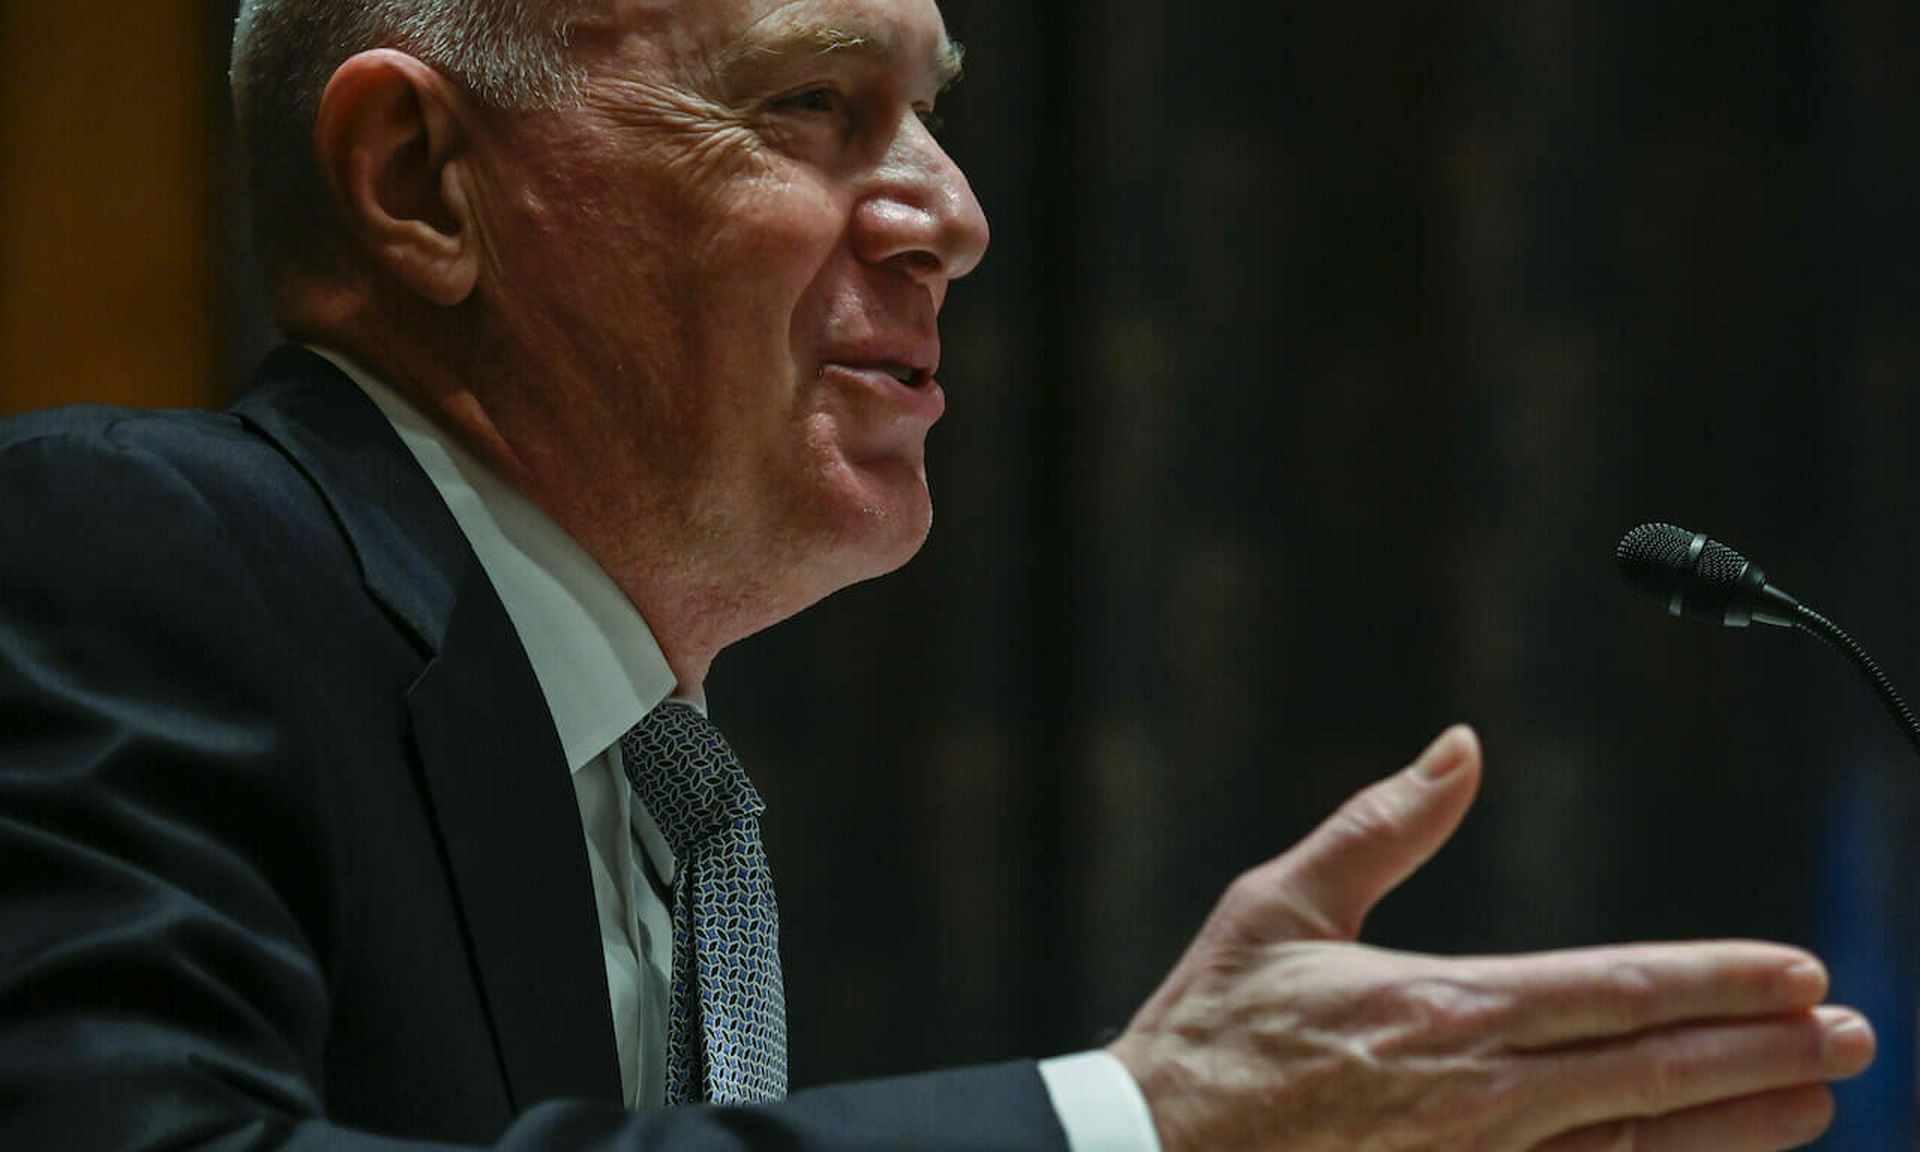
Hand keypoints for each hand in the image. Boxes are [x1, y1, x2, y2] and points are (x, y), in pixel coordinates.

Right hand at [1107, 726, 1873, 1151]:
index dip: (1718, 980)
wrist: (1156, 1151)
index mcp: (1442, 1008)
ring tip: (1815, 1101)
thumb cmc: (1212, 1027)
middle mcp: (1480, 1095)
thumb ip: (1382, 824)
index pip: (1616, 990)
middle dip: (1762, 1051)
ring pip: (1637, 1142)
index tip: (1800, 971)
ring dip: (1737, 1122)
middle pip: (1652, 1071)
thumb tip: (1460, 746)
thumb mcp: (1278, 902)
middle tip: (1854, 1035)